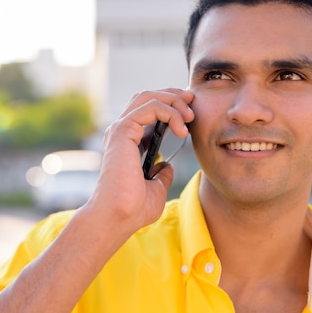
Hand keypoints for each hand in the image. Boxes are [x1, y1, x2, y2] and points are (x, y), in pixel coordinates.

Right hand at [83, 88, 194, 237]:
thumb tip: (167, 166)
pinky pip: (150, 107)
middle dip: (173, 95)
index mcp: (128, 143)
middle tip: (193, 102)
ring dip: (173, 100)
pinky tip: (181, 129)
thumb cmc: (132, 209)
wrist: (118, 217)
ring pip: (148, 97)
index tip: (190, 114)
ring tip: (189, 115)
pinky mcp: (122, 131)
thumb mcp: (155, 188)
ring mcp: (120, 129)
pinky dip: (169, 111)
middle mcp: (122, 132)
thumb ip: (161, 174)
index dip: (170, 106)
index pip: (148, 111)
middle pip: (147, 97)